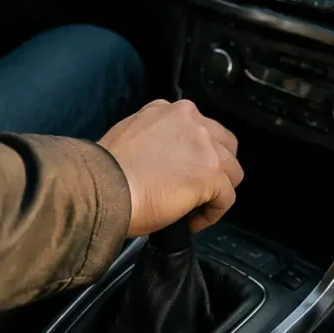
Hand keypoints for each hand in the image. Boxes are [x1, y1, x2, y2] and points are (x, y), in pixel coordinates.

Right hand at [98, 99, 241, 236]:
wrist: (102, 188)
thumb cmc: (106, 171)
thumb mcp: (131, 134)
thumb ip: (156, 137)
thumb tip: (164, 157)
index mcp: (170, 110)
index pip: (199, 128)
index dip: (196, 153)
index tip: (184, 171)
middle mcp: (192, 120)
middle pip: (225, 144)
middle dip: (217, 166)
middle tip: (200, 187)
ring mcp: (205, 146)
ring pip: (232, 170)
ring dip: (218, 190)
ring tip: (196, 207)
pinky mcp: (211, 173)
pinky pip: (226, 198)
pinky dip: (213, 213)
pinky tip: (193, 222)